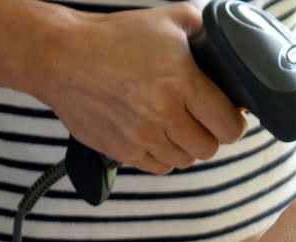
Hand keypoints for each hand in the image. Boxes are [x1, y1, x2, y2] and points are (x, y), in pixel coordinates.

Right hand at [37, 6, 244, 173]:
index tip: (227, 114)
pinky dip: (162, 155)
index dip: (233, 121)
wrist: (61, 56)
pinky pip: (159, 167)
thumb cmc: (114, 37)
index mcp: (182, 82)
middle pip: (209, 149)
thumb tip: (225, 46)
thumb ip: (203, 28)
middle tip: (200, 119)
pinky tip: (155, 134)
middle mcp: (163, 114)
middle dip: (210, 134)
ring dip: (185, 146)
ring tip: (174, 124)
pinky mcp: (122, 151)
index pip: (229, 126)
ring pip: (184, 160)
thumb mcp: (168, 19)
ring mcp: (141, 136)